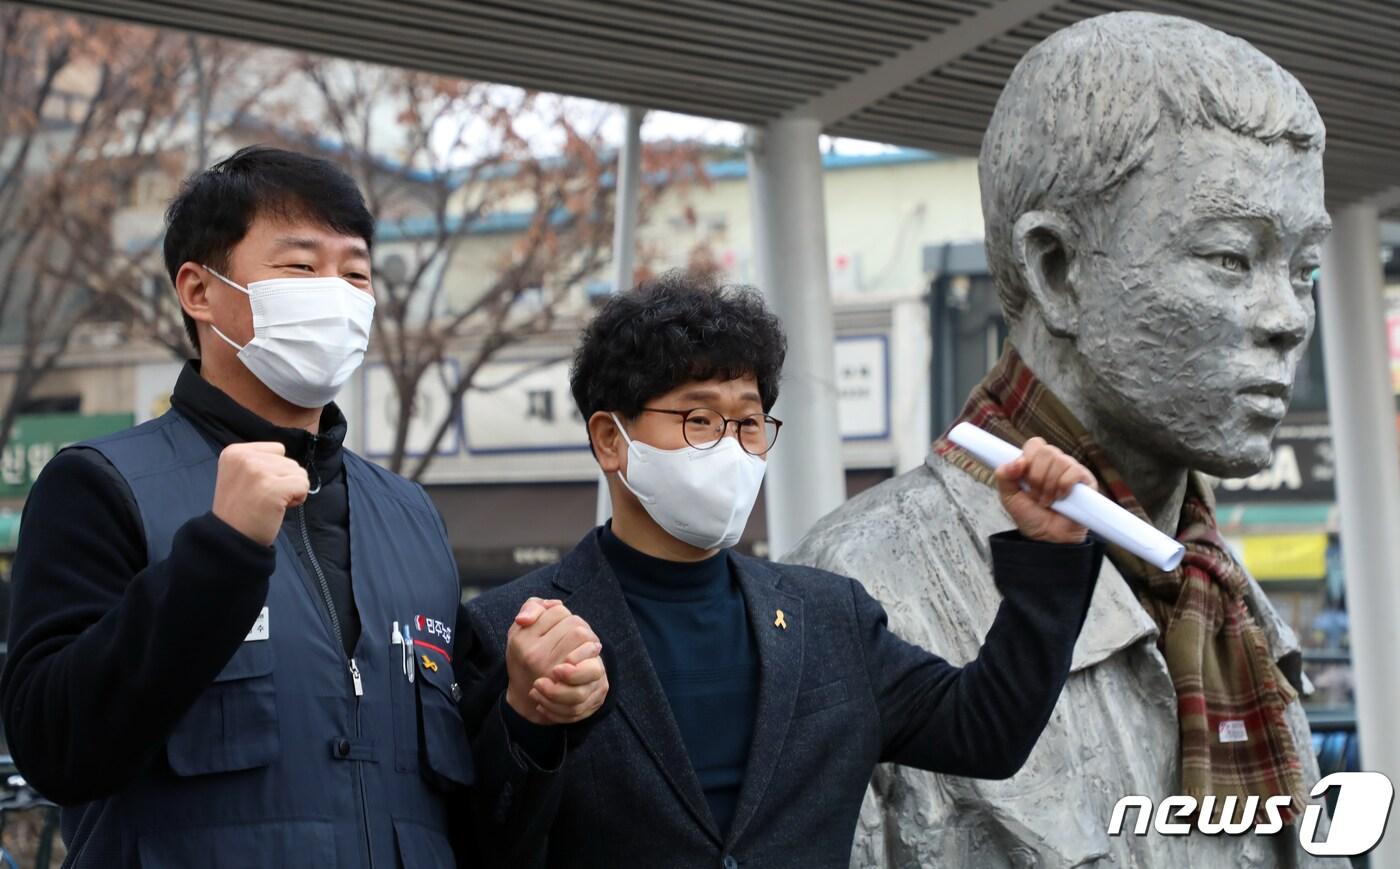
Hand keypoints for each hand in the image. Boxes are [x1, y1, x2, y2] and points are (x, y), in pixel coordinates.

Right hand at [211, 442, 309, 546]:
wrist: (231, 538)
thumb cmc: (240, 509)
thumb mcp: (239, 475)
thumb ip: (260, 461)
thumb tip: (290, 461)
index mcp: (235, 452)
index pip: (277, 449)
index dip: (276, 469)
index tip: (259, 486)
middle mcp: (245, 458)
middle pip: (289, 460)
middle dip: (284, 480)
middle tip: (264, 498)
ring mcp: (259, 472)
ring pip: (299, 472)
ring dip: (291, 489)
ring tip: (271, 503)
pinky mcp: (273, 487)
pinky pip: (304, 484)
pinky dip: (299, 498)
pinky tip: (281, 507)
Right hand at [505, 597, 608, 725]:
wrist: (526, 694)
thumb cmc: (525, 655)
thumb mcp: (520, 629)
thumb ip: (533, 608)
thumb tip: (554, 604)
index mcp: (521, 639)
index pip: (556, 611)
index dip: (561, 614)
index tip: (558, 625)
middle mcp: (534, 655)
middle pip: (573, 622)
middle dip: (578, 625)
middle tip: (574, 634)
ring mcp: (552, 670)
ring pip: (583, 635)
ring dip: (587, 636)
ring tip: (581, 643)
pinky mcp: (569, 683)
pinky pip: (590, 655)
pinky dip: (593, 651)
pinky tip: (591, 653)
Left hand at [995, 437, 1096, 543]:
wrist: (1047, 538)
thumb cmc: (1031, 517)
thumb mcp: (1009, 497)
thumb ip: (1004, 476)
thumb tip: (1016, 462)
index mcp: (1036, 463)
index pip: (1034, 444)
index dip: (1027, 459)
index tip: (1023, 478)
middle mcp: (1054, 463)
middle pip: (1046, 451)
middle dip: (1037, 477)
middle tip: (1036, 495)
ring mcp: (1071, 470)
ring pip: (1060, 461)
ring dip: (1049, 485)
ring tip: (1047, 501)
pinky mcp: (1086, 480)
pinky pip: (1074, 472)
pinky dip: (1063, 486)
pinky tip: (1061, 499)